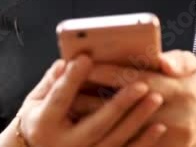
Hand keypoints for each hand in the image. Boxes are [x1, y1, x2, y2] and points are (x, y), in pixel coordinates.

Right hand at [4, 55, 167, 146]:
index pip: (60, 99)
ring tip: (156, 99)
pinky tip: (159, 127)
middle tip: (142, 84)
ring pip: (114, 141)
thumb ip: (52, 81)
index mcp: (44, 125)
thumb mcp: (35, 101)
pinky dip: (144, 142)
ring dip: (137, 120)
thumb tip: (67, 60)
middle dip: (120, 104)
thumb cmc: (40, 120)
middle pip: (96, 124)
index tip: (85, 57)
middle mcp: (65, 145)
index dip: (71, 79)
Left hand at [70, 50, 195, 146]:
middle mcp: (172, 112)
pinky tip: (94, 133)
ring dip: (96, 122)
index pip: (133, 77)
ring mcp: (169, 135)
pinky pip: (136, 146)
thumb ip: (176, 60)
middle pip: (123, 106)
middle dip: (92, 99)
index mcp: (176, 86)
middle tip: (65, 93)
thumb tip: (159, 60)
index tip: (83, 65)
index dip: (106, 72)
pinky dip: (114, 139)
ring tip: (71, 114)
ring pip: (124, 130)